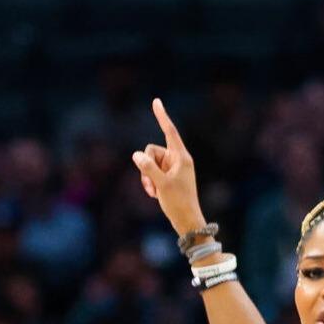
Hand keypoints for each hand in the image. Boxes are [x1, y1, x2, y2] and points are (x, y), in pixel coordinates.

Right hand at [133, 99, 206, 237]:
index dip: (161, 116)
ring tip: (153, 192)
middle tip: (152, 184)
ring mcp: (172, 168)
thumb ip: (148, 168)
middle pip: (151, 151)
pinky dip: (150, 182)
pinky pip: (151, 172)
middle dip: (146, 166)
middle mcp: (177, 160)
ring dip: (147, 177)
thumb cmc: (178, 203)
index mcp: (181, 157)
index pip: (169, 131)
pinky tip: (155, 194)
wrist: (187, 221)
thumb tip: (136, 155)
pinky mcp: (168, 177)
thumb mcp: (161, 185)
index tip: (156, 101)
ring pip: (149, 162)